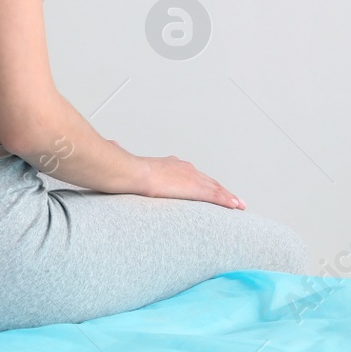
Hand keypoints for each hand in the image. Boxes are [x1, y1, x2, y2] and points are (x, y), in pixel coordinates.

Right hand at [126, 147, 245, 209]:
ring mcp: (192, 178)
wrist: (131, 172)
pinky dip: (227, 201)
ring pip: (216, 188)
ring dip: (228, 197)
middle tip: (232, 198)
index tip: (208, 187)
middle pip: (208, 181)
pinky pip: (216, 196)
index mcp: (171, 165)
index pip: (192, 175)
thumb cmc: (125, 169)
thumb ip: (121, 155)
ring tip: (239, 205)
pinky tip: (236, 206)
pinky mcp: (195, 189)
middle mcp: (185, 169)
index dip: (202, 182)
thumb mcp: (125, 159)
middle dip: (221, 190)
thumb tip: (112, 145)